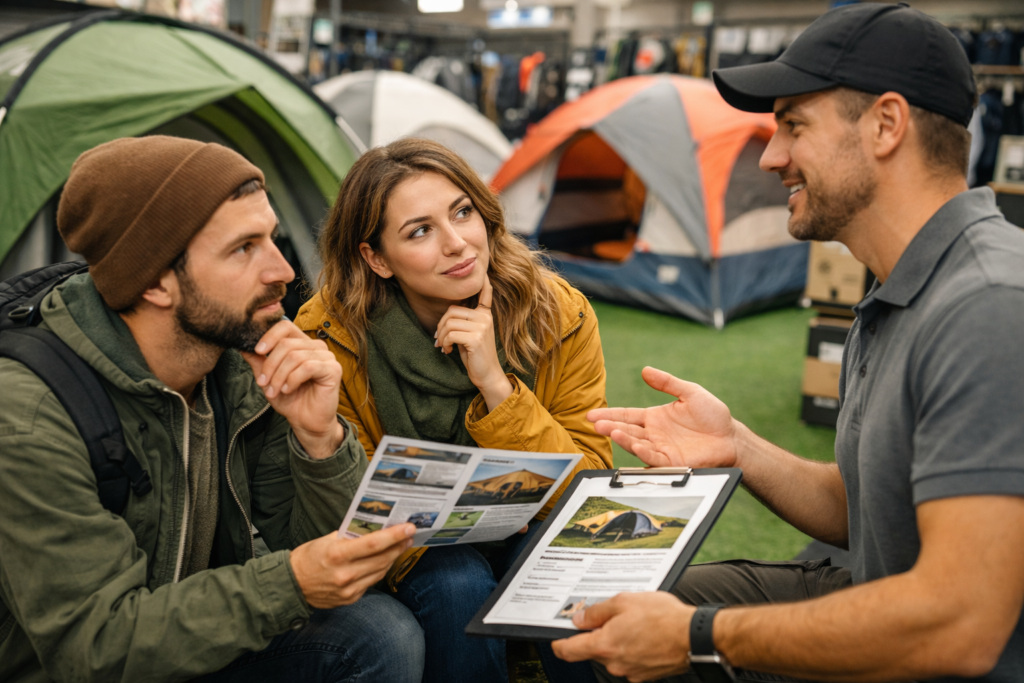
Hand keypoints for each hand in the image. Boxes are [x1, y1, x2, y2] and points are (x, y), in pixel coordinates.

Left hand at [241, 320, 344, 459]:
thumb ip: (258, 361)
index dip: (270, 336)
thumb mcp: (268, 379)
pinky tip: (288, 389)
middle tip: (263, 383)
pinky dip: (293, 379)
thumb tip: (241, 346)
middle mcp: (316, 346)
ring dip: (279, 376)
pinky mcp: (333, 369)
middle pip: (286, 344)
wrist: (306, 421)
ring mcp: (326, 357)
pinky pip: (308, 367)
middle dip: (270, 365)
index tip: (257, 351)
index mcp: (301, 344)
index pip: (285, 326)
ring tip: (275, 391)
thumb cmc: (290, 399)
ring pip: (295, 356)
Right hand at [290, 524, 415, 608]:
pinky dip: (380, 570)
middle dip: (399, 545)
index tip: (409, 527)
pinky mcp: (350, 599)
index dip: (394, 535)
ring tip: (401, 545)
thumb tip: (373, 527)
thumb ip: (350, 535)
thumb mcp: (326, 540)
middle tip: (409, 534)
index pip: (373, 544)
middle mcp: (345, 575)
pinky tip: (385, 560)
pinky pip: (371, 582)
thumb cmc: (308, 558)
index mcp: (337, 555)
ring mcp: (349, 590)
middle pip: (382, 559)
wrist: (291, 586)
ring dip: (393, 557)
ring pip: (380, 571)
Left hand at [435, 274, 511, 411]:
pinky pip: (450, 334)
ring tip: (444, 346)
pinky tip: (448, 350)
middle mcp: (485, 318)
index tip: (485, 273)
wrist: (487, 375)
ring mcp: (482, 326)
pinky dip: (445, 343)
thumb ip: (461, 323)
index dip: (484, 284)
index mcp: (485, 315)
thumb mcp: (469, 336)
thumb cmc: (475, 356)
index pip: (485, 295)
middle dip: (440, 326)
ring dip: (441, 337)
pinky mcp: (476, 338)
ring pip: (448, 323)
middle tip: (439, 340)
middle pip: (452, 311)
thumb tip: (443, 321)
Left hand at [552, 592, 694, 681]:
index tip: (556, 639)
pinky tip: (645, 634)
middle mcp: (614, 663)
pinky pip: (629, 660)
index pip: (569, 650)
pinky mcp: (644, 675)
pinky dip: (632, 648)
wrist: (694, 637)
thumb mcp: (624, 601)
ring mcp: (630, 672)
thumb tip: (580, 618)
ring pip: (613, 655)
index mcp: (604, 645)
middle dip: (598, 634)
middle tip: (611, 616)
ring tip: (636, 623)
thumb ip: (597, 611)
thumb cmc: (664, 618)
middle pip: (593, 650)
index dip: (559, 643)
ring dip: (617, 640)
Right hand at [587, 367, 738, 468]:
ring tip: (610, 431)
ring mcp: (661, 449)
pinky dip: (641, 451)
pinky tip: (633, 444)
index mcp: (655, 418)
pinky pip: (653, 457)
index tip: (592, 415)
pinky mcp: (671, 462)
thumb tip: (645, 370)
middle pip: (626, 430)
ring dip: (622, 438)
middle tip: (594, 424)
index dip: (609, 414)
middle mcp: (654, 434)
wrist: (731, 437)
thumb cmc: (713, 416)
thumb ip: (667, 382)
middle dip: (609, 427)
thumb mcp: (689, 392)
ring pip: (636, 444)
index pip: (627, 415)